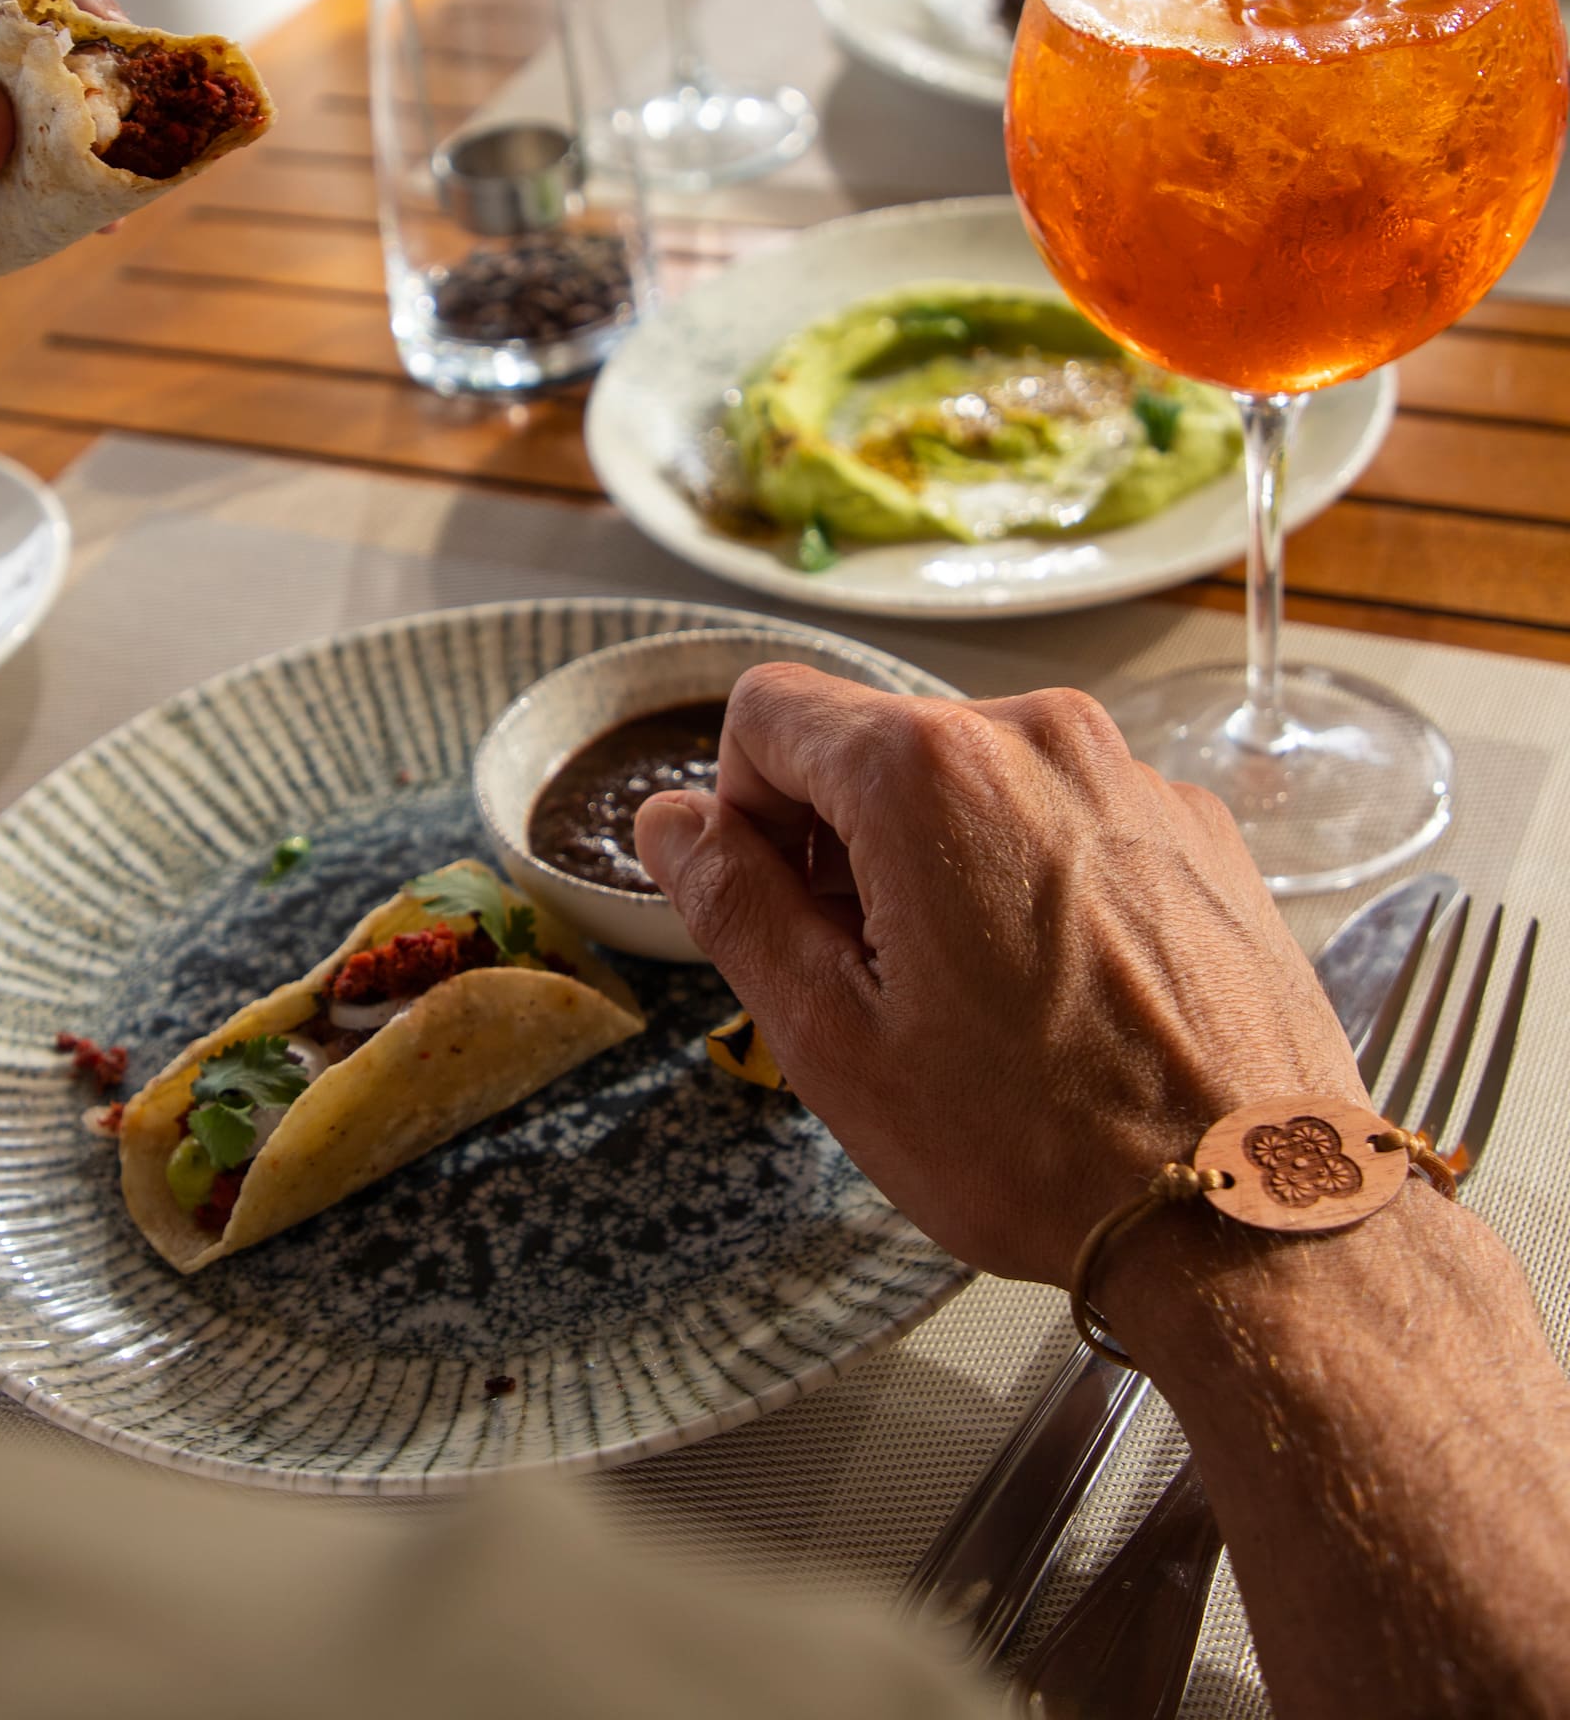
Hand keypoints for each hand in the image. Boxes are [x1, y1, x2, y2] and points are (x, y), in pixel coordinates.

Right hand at [634, 667, 1359, 1285]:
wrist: (1251, 1209)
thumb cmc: (1040, 1141)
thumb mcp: (832, 1040)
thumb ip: (731, 904)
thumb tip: (668, 823)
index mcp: (927, 771)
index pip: (766, 709)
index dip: (743, 811)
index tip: (784, 909)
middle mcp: (1036, 736)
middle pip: (872, 741)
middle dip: (841, 843)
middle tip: (875, 981)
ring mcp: (1128, 773)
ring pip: (969, 778)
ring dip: (936, 860)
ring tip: (975, 997)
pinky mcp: (1192, 823)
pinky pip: (1062, 810)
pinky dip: (1029, 872)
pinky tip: (1058, 988)